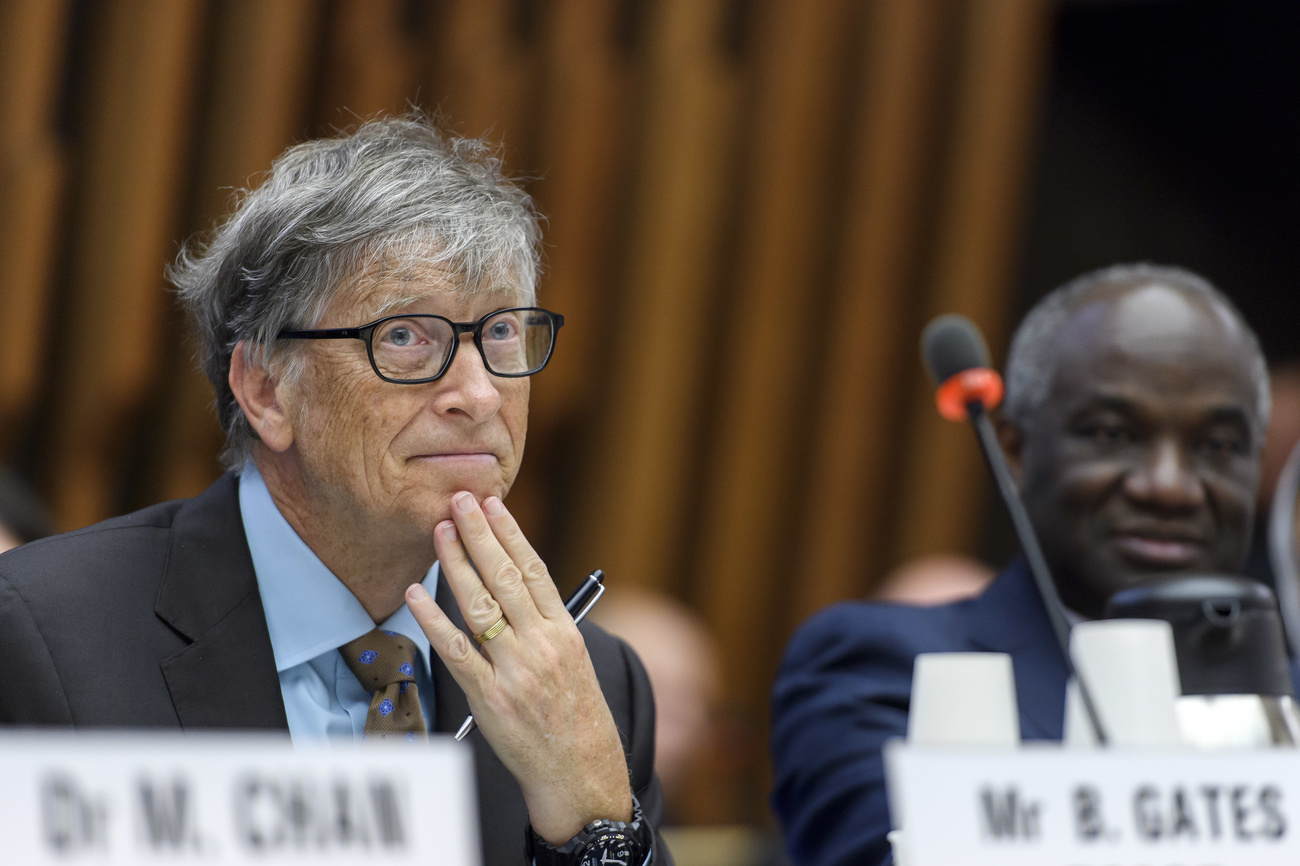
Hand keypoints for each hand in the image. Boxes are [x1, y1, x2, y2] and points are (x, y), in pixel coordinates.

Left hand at [405, 491, 631, 842]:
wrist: (579, 770)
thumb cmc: (573, 714)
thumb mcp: (573, 659)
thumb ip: (543, 623)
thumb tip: (510, 582)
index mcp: (564, 631)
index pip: (534, 570)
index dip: (510, 533)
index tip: (492, 503)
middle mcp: (542, 645)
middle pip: (506, 578)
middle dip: (480, 535)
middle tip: (459, 500)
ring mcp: (515, 671)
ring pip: (481, 605)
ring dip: (456, 564)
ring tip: (439, 531)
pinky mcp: (489, 697)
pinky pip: (457, 650)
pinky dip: (434, 619)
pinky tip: (417, 592)